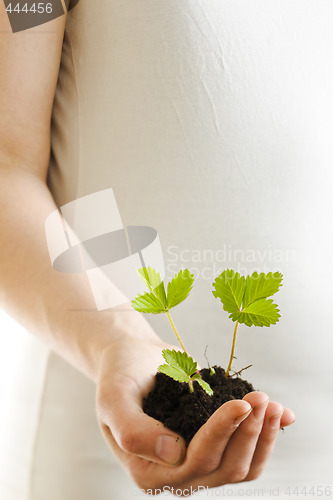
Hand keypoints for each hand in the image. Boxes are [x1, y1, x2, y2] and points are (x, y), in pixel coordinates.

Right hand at [96, 329, 294, 493]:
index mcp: (148, 470)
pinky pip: (248, 452)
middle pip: (224, 467)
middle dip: (247, 432)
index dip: (221, 434)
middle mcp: (176, 472)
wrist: (133, 358)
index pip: (194, 461)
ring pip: (242, 466)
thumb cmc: (120, 374)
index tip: (240, 404)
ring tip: (271, 403)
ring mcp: (198, 460)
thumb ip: (133, 431)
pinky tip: (283, 414)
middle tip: (260, 398)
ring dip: (262, 436)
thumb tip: (173, 453)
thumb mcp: (113, 398)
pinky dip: (267, 435)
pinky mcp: (215, 444)